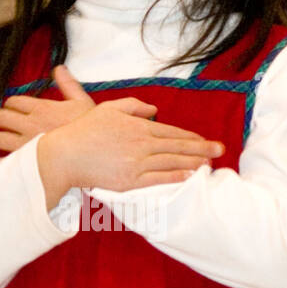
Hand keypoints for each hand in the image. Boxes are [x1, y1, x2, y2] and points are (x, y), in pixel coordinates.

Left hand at [0, 65, 113, 157]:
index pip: (15, 102)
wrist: (89, 154)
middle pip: (2, 117)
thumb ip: (68, 84)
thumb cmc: (87, 129)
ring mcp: (25, 145)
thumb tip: (59, 68)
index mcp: (41, 109)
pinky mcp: (25, 162)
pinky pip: (4, 162)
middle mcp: (28, 125)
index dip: (10, 103)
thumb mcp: (82, 101)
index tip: (10, 106)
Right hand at [37, 95, 224, 205]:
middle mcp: (141, 143)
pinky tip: (190, 176)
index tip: (205, 140)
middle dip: (202, 148)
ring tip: (211, 163)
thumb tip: (154, 110)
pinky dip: (176, 177)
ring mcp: (137, 163)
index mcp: (138, 126)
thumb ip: (133, 106)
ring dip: (194, 162)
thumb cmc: (84, 130)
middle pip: (178, 146)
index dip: (191, 137)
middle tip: (221, 149)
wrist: (65, 154)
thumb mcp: (108, 108)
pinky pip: (159, 179)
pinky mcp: (130, 181)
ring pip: (172, 162)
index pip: (171, 131)